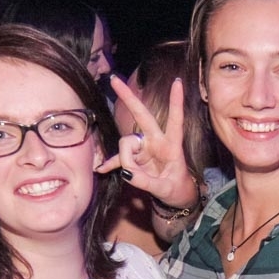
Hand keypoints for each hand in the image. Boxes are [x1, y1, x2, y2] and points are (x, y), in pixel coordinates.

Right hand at [96, 76, 197, 208]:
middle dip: (128, 98)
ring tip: (133, 177)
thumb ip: (147, 182)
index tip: (177, 82)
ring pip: (126, 144)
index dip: (176, 102)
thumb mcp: (166, 189)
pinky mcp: (134, 158)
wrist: (175, 198)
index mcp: (171, 145)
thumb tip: (127, 174)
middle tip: (114, 80)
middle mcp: (156, 142)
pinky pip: (119, 157)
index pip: (175, 120)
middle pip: (142, 116)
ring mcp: (144, 148)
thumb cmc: (177, 190)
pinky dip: (111, 163)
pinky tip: (102, 169)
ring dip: (125, 160)